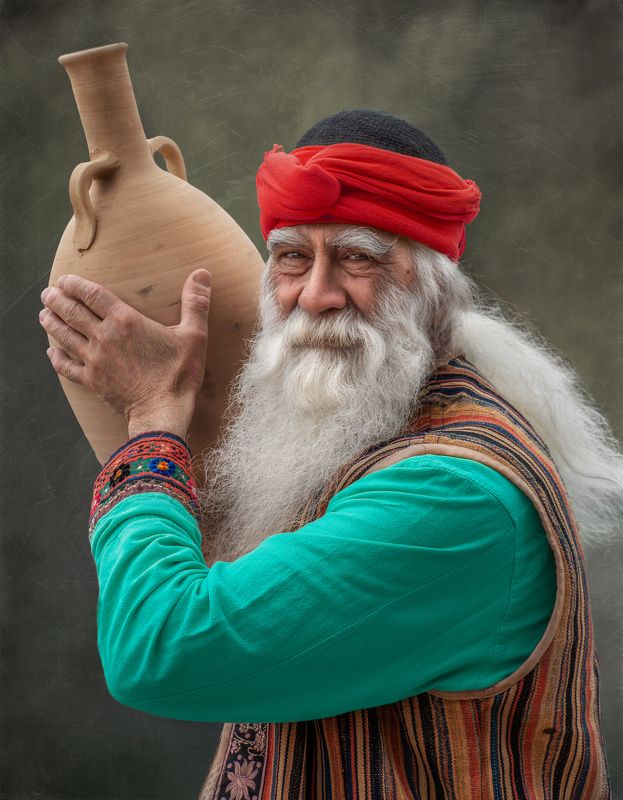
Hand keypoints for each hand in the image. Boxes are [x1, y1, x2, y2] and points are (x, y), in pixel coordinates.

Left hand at [39, 269, 211, 436]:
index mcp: (125, 321)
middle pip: (72, 312)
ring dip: (51, 323)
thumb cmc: (179, 373)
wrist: (162, 412)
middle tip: (48, 293)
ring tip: (44, 313)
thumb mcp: (194, 335)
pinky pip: (66, 367)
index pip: (92, 295)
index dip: (76, 284)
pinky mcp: (92, 381)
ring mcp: (95, 360)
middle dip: (57, 300)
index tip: (65, 279)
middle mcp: (104, 337)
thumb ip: (196, 303)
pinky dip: (56, 358)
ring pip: (64, 336)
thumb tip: (202, 273)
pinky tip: (51, 352)